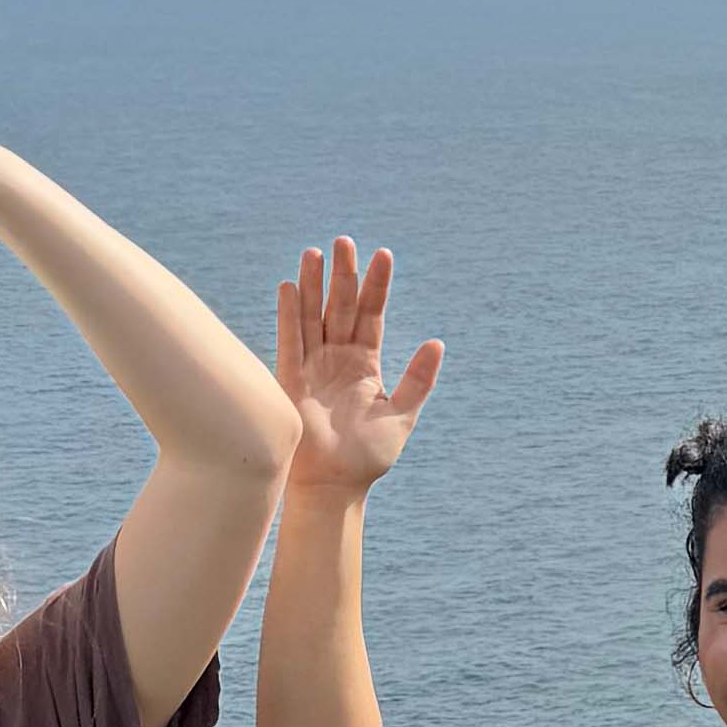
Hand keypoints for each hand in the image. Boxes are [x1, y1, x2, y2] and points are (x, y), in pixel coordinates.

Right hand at [274, 235, 443, 496]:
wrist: (335, 486)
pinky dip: (289, 315)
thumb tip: (437, 342)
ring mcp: (313, 366)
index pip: (372, 316)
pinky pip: (290, 341)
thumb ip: (418, 379)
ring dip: (313, 285)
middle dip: (344, 275)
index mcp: (365, 365)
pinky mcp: (291, 379)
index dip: (378, 286)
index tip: (384, 255)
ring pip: (313, 316)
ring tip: (315, 253)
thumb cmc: (367, 456)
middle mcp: (337, 359)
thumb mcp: (401, 415)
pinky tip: (289, 287)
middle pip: (342, 308)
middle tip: (345, 241)